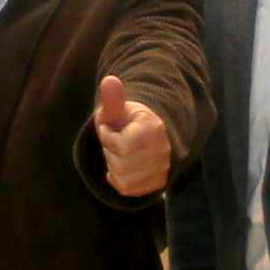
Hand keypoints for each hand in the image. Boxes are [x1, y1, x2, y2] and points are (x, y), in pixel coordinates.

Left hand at [93, 74, 178, 196]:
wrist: (144, 135)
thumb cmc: (125, 121)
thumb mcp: (117, 109)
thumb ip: (113, 99)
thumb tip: (109, 80)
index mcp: (153, 129)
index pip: (120, 146)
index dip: (107, 136)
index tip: (111, 128)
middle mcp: (162, 151)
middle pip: (120, 164)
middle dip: (110, 153)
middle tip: (116, 142)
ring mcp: (162, 169)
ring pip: (123, 179)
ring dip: (113, 167)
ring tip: (120, 154)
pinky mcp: (158, 183)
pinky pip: (127, 189)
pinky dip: (118, 179)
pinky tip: (122, 166)